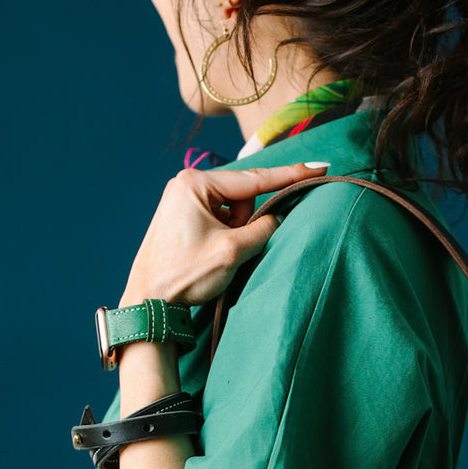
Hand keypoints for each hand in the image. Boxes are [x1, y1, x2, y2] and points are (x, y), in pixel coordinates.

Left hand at [119, 160, 329, 308]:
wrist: (148, 301)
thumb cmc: (184, 275)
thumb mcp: (232, 251)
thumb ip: (264, 228)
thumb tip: (280, 216)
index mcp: (195, 184)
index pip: (253, 179)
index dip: (289, 176)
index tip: (319, 167)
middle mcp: (187, 184)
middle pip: (242, 196)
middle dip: (247, 222)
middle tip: (232, 248)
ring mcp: (183, 199)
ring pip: (232, 210)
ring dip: (236, 232)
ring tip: (216, 254)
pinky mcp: (184, 216)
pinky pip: (220, 219)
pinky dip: (225, 236)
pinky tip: (210, 254)